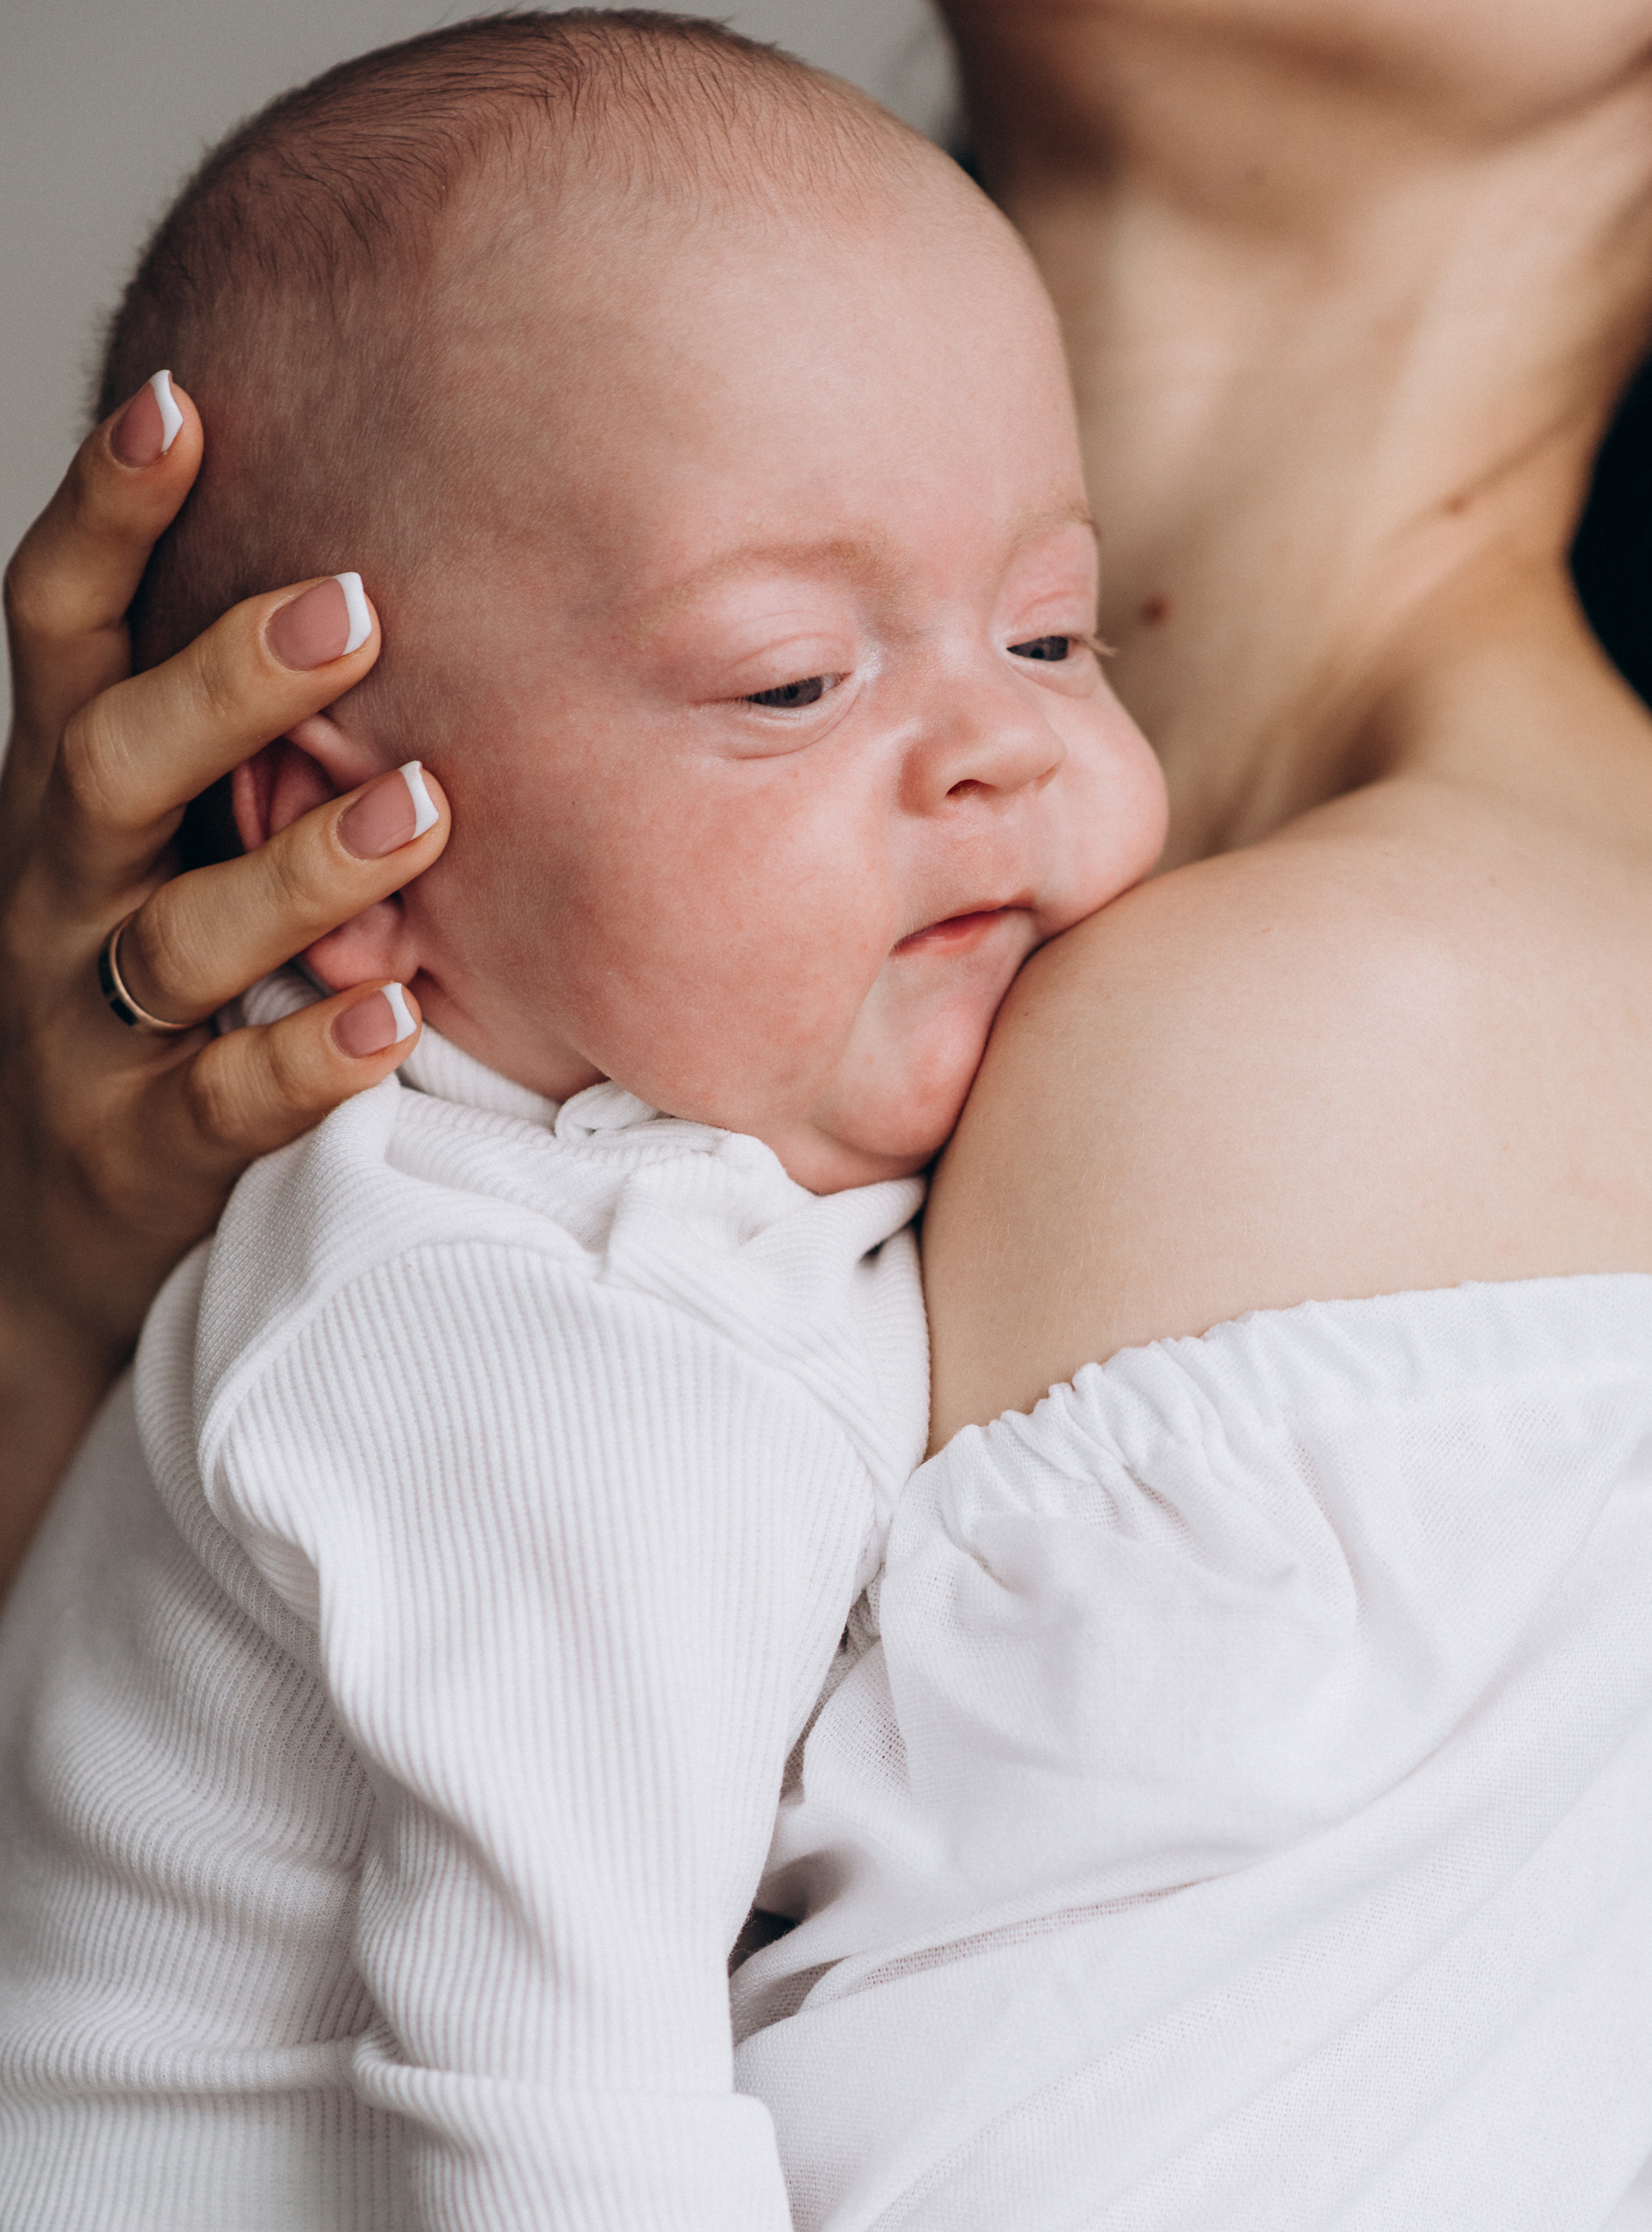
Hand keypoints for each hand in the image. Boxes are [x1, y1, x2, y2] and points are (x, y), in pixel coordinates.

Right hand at [0, 374, 449, 1363]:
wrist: (43, 1220)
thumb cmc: (140, 985)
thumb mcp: (152, 842)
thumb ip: (229, 729)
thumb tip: (383, 562)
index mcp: (63, 790)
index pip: (58, 626)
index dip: (103, 514)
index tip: (176, 403)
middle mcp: (57, 888)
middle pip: (114, 762)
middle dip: (226, 685)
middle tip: (353, 610)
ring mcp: (86, 1023)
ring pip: (182, 937)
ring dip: (302, 869)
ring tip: (422, 812)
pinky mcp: (139, 1151)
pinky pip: (225, 1100)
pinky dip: (310, 1057)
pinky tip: (392, 1014)